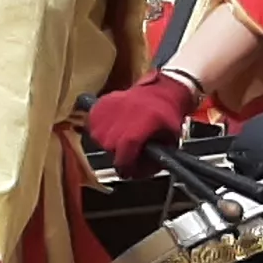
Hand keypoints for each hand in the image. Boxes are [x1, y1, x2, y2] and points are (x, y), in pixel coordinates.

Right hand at [85, 72, 200, 170]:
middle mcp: (123, 116)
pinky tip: (111, 127)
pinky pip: (92, 123)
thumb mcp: (170, 139)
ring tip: (119, 138)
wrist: (163, 90)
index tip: (128, 170)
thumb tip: (139, 172)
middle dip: (118, 153)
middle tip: (128, 152)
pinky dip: (99, 128)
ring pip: (98, 137)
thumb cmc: (168, 114)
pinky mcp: (103, 102)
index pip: (124, 153)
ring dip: (107, 141)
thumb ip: (155, 158)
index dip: (125, 165)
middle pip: (110, 147)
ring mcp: (110, 108)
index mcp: (141, 126)